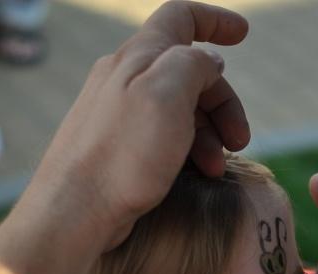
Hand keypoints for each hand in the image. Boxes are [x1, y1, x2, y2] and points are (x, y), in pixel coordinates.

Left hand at [24, 1, 250, 250]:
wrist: (75, 211)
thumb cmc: (122, 154)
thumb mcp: (167, 95)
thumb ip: (193, 64)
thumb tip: (210, 58)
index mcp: (139, 56)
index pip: (180, 17)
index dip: (214, 19)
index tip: (243, 33)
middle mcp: (125, 77)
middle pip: (189, 72)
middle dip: (222, 101)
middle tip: (240, 140)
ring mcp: (119, 113)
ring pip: (179, 107)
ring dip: (209, 132)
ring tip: (216, 167)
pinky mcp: (117, 146)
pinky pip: (164, 135)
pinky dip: (188, 148)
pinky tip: (195, 173)